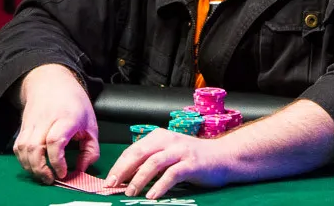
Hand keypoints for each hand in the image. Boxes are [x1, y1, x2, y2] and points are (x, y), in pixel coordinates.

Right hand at [13, 64, 99, 183]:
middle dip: (41, 169)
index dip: (57, 161)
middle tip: (52, 179)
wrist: (51, 81)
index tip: (64, 172)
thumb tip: (81, 169)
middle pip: (35, 147)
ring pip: (23, 148)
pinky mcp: (23, 126)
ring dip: (31, 167)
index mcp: (66, 118)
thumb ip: (91, 149)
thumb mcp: (91, 123)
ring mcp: (31, 123)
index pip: (55, 141)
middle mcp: (46, 120)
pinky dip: (23, 160)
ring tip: (43, 175)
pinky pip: (18, 147)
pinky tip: (34, 165)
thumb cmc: (74, 103)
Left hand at [105, 128, 232, 199]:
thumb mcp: (169, 154)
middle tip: (113, 186)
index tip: (109, 180)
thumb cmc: (193, 158)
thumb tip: (127, 178)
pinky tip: (152, 196)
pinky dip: (159, 186)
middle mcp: (168, 140)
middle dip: (123, 171)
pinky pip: (172, 174)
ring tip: (130, 193)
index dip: (119, 165)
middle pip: (139, 153)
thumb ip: (151, 160)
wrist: (224, 156)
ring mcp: (180, 151)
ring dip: (139, 179)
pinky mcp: (192, 163)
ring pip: (153, 163)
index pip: (133, 149)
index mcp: (159, 136)